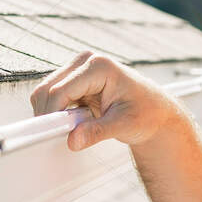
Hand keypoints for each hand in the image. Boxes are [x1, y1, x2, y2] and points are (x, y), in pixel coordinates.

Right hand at [29, 50, 183, 151]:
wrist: (155, 111)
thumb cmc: (147, 112)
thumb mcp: (125, 124)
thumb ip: (98, 132)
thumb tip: (73, 140)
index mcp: (99, 66)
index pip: (60, 90)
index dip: (52, 114)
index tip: (51, 134)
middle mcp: (85, 62)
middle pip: (47, 89)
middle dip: (50, 115)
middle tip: (64, 135)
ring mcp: (78, 69)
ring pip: (46, 93)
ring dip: (54, 114)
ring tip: (77, 127)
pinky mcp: (75, 80)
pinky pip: (53, 97)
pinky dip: (58, 112)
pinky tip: (76, 121)